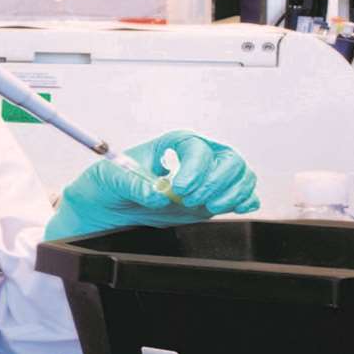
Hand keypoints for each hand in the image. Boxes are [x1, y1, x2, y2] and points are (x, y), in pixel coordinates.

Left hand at [45, 130, 259, 239]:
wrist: (107, 209)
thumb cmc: (109, 185)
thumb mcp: (110, 179)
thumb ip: (132, 184)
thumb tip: (156, 194)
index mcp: (172, 144)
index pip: (197, 146)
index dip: (195, 167)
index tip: (178, 188)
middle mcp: (195, 158)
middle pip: (228, 158)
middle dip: (216, 181)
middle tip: (191, 200)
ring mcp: (207, 178)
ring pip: (241, 175)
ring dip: (231, 192)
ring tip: (207, 207)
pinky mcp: (213, 198)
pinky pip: (244, 194)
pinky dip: (246, 200)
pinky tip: (236, 207)